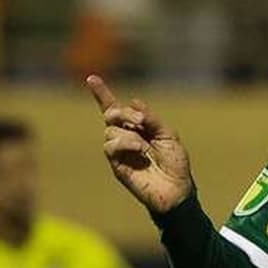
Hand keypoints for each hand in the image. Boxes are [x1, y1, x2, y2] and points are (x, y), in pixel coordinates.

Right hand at [86, 75, 192, 213]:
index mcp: (138, 128)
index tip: (91, 78)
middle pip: (111, 114)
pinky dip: (125, 143)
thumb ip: (151, 118)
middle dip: (122, 112)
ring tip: (144, 145)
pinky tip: (139, 149)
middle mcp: (126, 137)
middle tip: (140, 121)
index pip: (116, 109)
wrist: (176, 189)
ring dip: (129, 133)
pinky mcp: (117, 164)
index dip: (102, 94)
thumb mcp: (167, 134)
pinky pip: (110, 146)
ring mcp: (120, 151)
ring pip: (110, 130)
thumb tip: (134, 101)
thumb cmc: (175, 163)